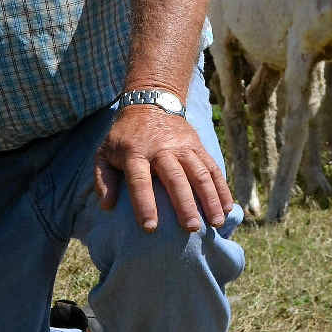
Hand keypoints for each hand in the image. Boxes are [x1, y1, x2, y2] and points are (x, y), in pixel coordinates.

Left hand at [94, 106, 233, 232]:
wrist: (150, 102)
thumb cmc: (124, 137)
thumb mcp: (104, 152)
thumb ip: (103, 179)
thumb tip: (107, 206)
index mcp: (135, 152)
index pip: (139, 180)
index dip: (144, 204)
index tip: (150, 228)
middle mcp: (161, 149)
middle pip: (175, 178)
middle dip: (184, 204)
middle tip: (191, 229)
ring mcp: (183, 146)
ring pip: (200, 173)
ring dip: (210, 198)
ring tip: (216, 223)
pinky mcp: (198, 146)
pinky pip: (213, 168)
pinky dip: (222, 188)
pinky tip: (228, 208)